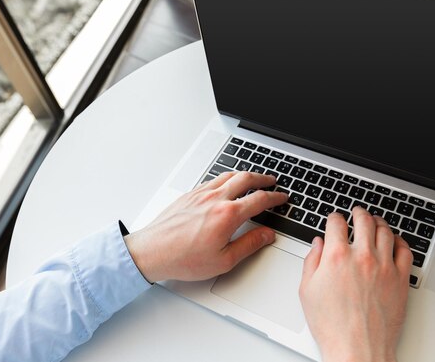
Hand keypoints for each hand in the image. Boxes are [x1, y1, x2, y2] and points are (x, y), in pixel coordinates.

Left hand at [124, 171, 286, 282]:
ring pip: (228, 175)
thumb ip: (250, 244)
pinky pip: (213, 180)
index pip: (259, 199)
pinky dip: (226, 178)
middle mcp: (215, 199)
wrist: (152, 252)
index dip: (275, 197)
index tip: (282, 197)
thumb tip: (267, 235)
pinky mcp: (189, 195)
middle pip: (245, 179)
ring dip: (245, 175)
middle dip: (263, 178)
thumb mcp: (224, 260)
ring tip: (253, 179)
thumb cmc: (183, 258)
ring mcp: (200, 194)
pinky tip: (226, 184)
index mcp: (227, 215)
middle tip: (272, 182)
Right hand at [299, 207, 412, 361]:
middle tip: (357, 212)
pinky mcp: (400, 279)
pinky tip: (395, 240)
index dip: (334, 217)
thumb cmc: (332, 326)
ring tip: (376, 221)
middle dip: (358, 212)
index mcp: (336, 256)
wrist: (358, 348)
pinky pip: (405, 250)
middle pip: (364, 220)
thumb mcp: (307, 291)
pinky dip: (399, 241)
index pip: (336, 223)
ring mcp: (384, 266)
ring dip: (379, 222)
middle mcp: (362, 256)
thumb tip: (317, 245)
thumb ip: (311, 261)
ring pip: (385, 231)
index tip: (334, 219)